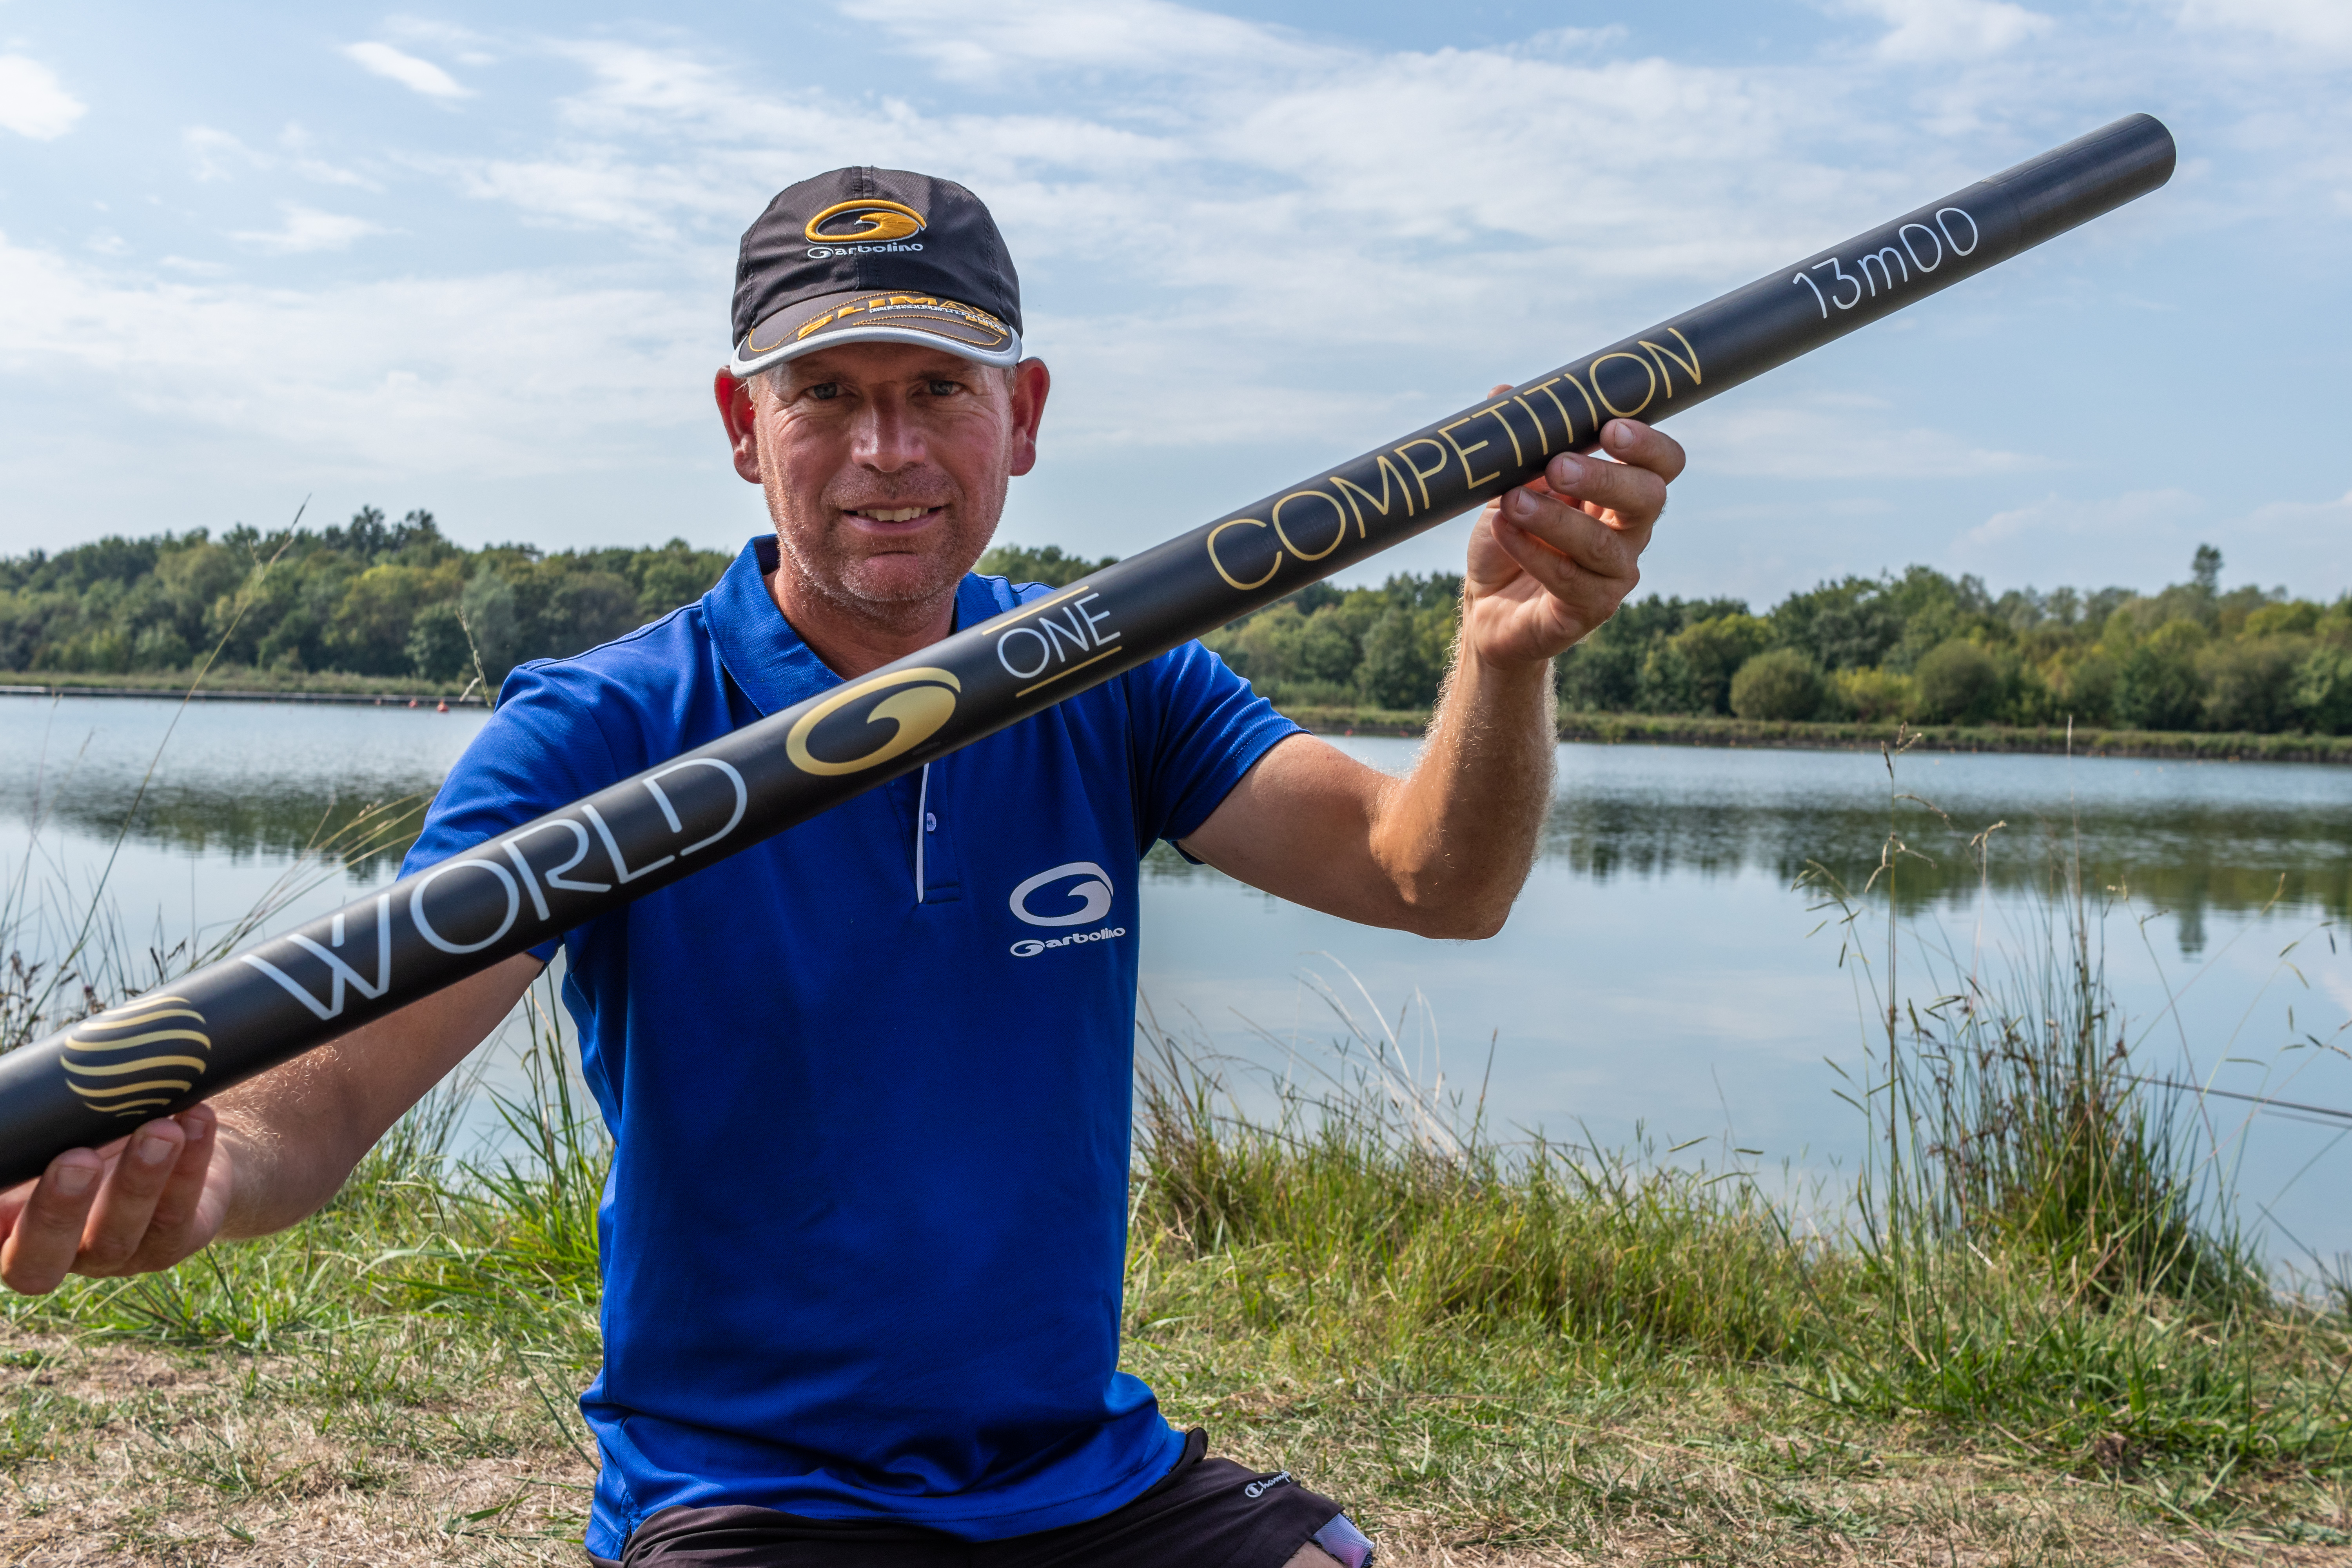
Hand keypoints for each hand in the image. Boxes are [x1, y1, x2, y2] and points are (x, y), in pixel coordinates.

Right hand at [0, 1105, 231, 1294]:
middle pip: (46, 1258)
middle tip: (77, 1159)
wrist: (170, 1139)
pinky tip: (196, 1119)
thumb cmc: (92, 1137)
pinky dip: (191, 1161)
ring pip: (121, 1233)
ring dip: (139, 1180)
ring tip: (159, 1131)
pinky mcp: (175, 1242)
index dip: (0, 1226)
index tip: (4, 1184)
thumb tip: (15, 1108)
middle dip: (58, 1210)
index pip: (0, 1244)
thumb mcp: (55, 1141)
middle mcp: (63, 1253)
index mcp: (15, 1232)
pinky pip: (180, 1212)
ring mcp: (120, 1255)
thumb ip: (35, 1141)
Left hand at [1460, 406, 1684, 670]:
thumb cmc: (1509, 537)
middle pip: (1649, 499)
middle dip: (1605, 478)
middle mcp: (1630, 533)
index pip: (1662, 465)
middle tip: (1557, 465)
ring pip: (1603, 545)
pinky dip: (1532, 552)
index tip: (1610, 428)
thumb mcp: (1508, 484)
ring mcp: (1614, 576)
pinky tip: (1501, 530)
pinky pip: (1569, 580)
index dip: (1648, 445)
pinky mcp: (1588, 611)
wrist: (1486, 606)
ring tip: (1512, 500)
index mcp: (1622, 493)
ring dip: (1555, 518)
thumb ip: (1516, 446)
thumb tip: (1502, 394)